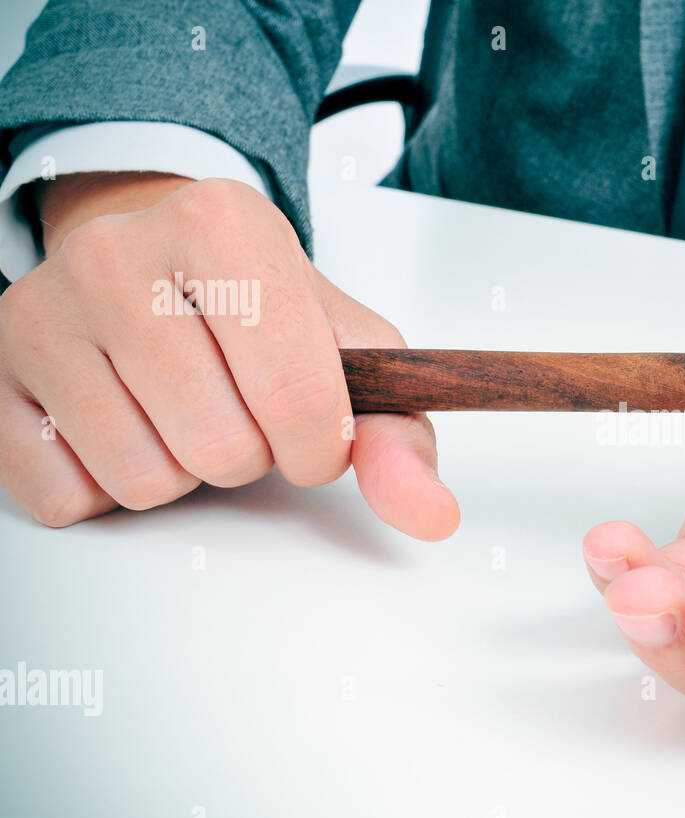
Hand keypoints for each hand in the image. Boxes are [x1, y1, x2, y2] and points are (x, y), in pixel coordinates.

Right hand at [0, 173, 458, 537]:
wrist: (161, 262)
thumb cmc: (263, 311)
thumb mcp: (350, 353)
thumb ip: (400, 432)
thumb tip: (433, 516)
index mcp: (224, 224)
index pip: (297, 397)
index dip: (319, 444)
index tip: (313, 427)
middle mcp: (117, 253)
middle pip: (219, 448)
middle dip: (250, 454)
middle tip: (237, 405)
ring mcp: (41, 310)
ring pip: (143, 481)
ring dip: (182, 472)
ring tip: (183, 411)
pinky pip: (66, 498)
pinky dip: (108, 488)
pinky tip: (125, 424)